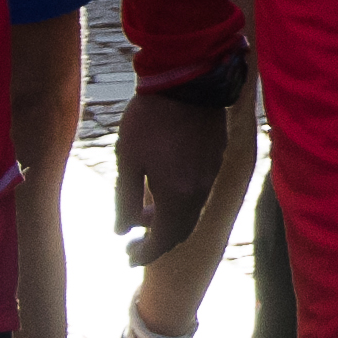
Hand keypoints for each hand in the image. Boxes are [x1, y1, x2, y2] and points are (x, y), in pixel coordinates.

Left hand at [113, 77, 229, 266]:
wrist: (187, 80)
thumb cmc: (150, 119)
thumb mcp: (128, 161)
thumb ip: (124, 200)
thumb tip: (121, 231)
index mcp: (179, 196)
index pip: (163, 240)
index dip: (144, 253)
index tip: (127, 258)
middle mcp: (200, 191)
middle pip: (181, 230)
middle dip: (157, 241)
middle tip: (134, 242)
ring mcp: (211, 173)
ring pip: (190, 211)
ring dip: (168, 219)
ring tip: (143, 212)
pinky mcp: (215, 157)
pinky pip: (198, 192)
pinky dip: (180, 200)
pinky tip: (162, 187)